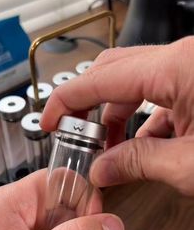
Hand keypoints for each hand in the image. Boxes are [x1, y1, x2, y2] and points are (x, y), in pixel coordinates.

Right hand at [41, 36, 193, 195]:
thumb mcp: (190, 164)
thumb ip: (140, 164)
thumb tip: (101, 170)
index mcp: (177, 68)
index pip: (101, 79)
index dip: (66, 101)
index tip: (50, 120)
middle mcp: (181, 59)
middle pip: (112, 71)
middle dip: (87, 104)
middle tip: (73, 132)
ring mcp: (190, 68)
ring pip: (135, 83)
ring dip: (115, 115)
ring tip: (107, 149)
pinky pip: (159, 94)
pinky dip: (143, 119)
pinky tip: (140, 146)